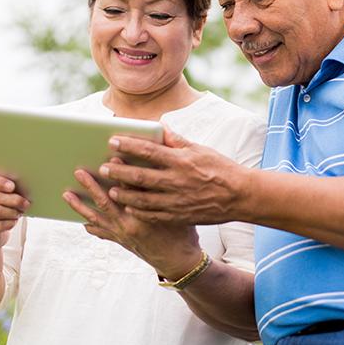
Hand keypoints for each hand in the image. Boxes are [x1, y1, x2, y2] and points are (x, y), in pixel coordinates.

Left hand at [63, 162, 203, 279]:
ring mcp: (122, 234)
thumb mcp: (174, 211)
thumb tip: (151, 172)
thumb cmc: (181, 234)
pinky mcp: (120, 241)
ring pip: (96, 218)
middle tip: (79, 173)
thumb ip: (161, 192)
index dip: (120, 172)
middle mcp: (128, 225)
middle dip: (91, 186)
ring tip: (67, 195)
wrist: (178, 261)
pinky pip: (101, 232)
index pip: (128, 188)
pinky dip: (91, 226)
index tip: (111, 159)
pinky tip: (83, 221)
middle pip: (104, 202)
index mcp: (143, 215)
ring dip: (80, 206)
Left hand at [98, 128, 248, 225]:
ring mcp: (177, 201)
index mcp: (181, 161)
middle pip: (140, 177)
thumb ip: (176, 141)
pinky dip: (139, 211)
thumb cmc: (220, 169)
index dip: (128, 146)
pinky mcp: (180, 216)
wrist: (240, 196)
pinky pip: (154, 215)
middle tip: (103, 168)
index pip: (149, 151)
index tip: (112, 141)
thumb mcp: (200, 150)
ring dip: (124, 194)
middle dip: (118, 172)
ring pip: (142, 199)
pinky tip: (128, 207)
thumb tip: (159, 127)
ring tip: (110, 190)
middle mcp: (177, 181)